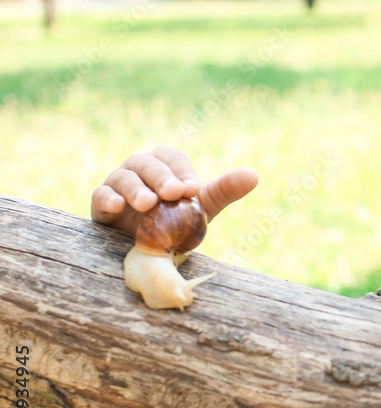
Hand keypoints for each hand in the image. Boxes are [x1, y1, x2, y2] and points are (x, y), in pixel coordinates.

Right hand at [91, 145, 257, 234]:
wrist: (151, 250)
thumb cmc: (177, 221)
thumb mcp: (202, 206)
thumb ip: (225, 189)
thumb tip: (254, 175)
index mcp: (164, 164)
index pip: (171, 157)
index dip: (181, 170)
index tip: (192, 188)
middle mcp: (139, 169)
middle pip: (147, 163)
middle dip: (161, 177)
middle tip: (173, 193)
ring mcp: (118, 185)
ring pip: (124, 177)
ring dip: (136, 188)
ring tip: (148, 203)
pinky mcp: (102, 205)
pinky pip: (100, 196)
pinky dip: (108, 198)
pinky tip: (117, 206)